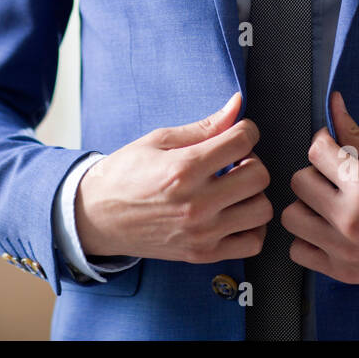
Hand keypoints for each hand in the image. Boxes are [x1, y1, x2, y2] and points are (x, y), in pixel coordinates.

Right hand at [74, 93, 272, 262]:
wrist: (98, 216)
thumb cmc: (126, 174)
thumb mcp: (160, 140)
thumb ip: (204, 126)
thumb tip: (237, 104)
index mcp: (183, 168)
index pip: (242, 141)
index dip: (246, 130)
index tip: (237, 133)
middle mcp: (196, 203)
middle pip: (259, 176)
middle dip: (252, 160)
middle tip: (234, 161)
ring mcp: (202, 232)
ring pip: (261, 209)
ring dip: (253, 194)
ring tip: (233, 187)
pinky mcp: (203, 253)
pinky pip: (252, 243)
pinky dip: (251, 227)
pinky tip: (235, 212)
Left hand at [280, 91, 358, 284]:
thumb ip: (354, 134)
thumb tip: (334, 102)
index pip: (316, 151)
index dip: (323, 142)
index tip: (332, 147)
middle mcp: (351, 219)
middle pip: (298, 182)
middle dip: (315, 173)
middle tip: (334, 177)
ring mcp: (345, 249)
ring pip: (291, 216)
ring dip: (306, 206)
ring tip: (328, 204)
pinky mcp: (344, 272)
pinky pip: (298, 251)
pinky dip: (307, 239)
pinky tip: (326, 230)